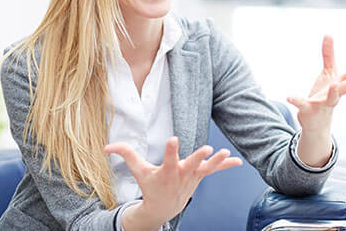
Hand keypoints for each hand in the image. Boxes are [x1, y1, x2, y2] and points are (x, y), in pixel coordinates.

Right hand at [104, 137, 241, 225]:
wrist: (163, 207)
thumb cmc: (151, 185)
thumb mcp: (138, 170)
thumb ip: (126, 154)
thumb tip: (106, 146)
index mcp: (166, 171)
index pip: (169, 158)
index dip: (171, 149)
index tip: (173, 139)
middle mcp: (181, 174)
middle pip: (191, 164)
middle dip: (199, 158)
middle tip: (207, 149)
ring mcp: (193, 176)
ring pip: (207, 168)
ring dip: (218, 161)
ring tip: (226, 152)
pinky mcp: (200, 176)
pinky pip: (215, 170)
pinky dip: (226, 166)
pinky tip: (238, 161)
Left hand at [287, 35, 345, 133]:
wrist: (315, 123)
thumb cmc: (324, 95)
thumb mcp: (327, 74)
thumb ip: (328, 55)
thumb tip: (329, 34)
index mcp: (341, 84)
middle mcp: (335, 94)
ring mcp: (323, 103)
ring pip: (331, 99)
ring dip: (333, 92)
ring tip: (334, 85)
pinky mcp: (308, 109)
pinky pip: (302, 104)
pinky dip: (296, 100)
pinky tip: (289, 97)